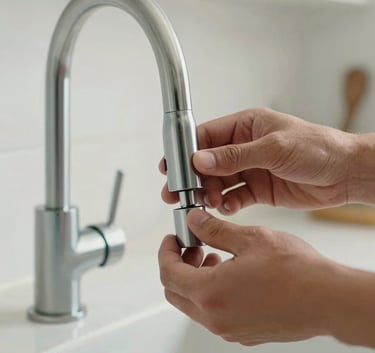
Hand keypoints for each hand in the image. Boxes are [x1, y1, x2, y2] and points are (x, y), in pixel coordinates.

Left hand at [158, 209, 336, 344]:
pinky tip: (230, 274)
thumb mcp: (249, 239)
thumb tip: (195, 221)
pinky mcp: (243, 333)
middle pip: (176, 292)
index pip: (168, 272)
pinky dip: (211, 293)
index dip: (166, 251)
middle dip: (178, 265)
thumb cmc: (295, 271)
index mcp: (211, 293)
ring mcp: (229, 329)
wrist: (328, 299)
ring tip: (214, 258)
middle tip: (194, 247)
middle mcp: (216, 317)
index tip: (173, 239)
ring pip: (194, 304)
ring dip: (195, 279)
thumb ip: (214, 230)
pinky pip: (214, 314)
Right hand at [160, 108, 358, 212]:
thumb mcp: (274, 148)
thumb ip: (235, 156)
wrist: (345, 174)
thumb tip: (200, 159)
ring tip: (208, 202)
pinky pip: (235, 196)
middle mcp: (245, 147)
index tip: (172, 167)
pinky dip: (228, 204)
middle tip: (178, 193)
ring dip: (210, 192)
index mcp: (246, 126)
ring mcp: (250, 169)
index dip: (187, 151)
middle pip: (208, 162)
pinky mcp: (258, 189)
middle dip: (193, 177)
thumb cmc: (317, 148)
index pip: (207, 136)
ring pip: (219, 181)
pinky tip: (228, 208)